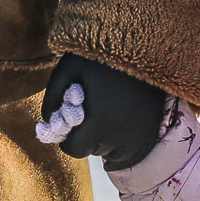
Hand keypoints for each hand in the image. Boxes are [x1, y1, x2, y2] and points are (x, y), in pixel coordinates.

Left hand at [39, 54, 166, 171]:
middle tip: (90, 114)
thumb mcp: (70, 67)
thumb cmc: (103, 56)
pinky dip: (123, 143)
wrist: (146, 46)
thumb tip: (47, 120)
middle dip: (86, 137)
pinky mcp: (152, 135)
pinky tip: (121, 123)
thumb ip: (52, 94)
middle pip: (93, 151)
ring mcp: (140, 138)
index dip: (68, 138)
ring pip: (113, 153)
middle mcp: (121, 137)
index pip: (75, 149)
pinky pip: (131, 153)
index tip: (71, 122)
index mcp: (99, 123)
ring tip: (108, 114)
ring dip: (105, 140)